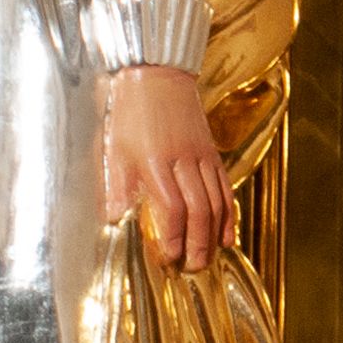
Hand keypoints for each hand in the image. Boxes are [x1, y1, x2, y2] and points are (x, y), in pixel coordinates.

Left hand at [101, 66, 232, 270]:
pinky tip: (227, 231)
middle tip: (194, 267)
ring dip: (215, 231)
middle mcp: (185, 161)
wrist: (156, 75)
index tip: (170, 258)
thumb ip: (117, 186)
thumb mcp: (113, 148)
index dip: (174, 237)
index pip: (172, 208)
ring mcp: (202, 155)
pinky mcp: (211, 151)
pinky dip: (229, 211)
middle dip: (198, 242)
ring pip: (217, 199)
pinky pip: (225, 185)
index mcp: (157, 162)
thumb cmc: (130, 113)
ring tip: (211, 256)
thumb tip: (115, 221)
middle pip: (199, 208)